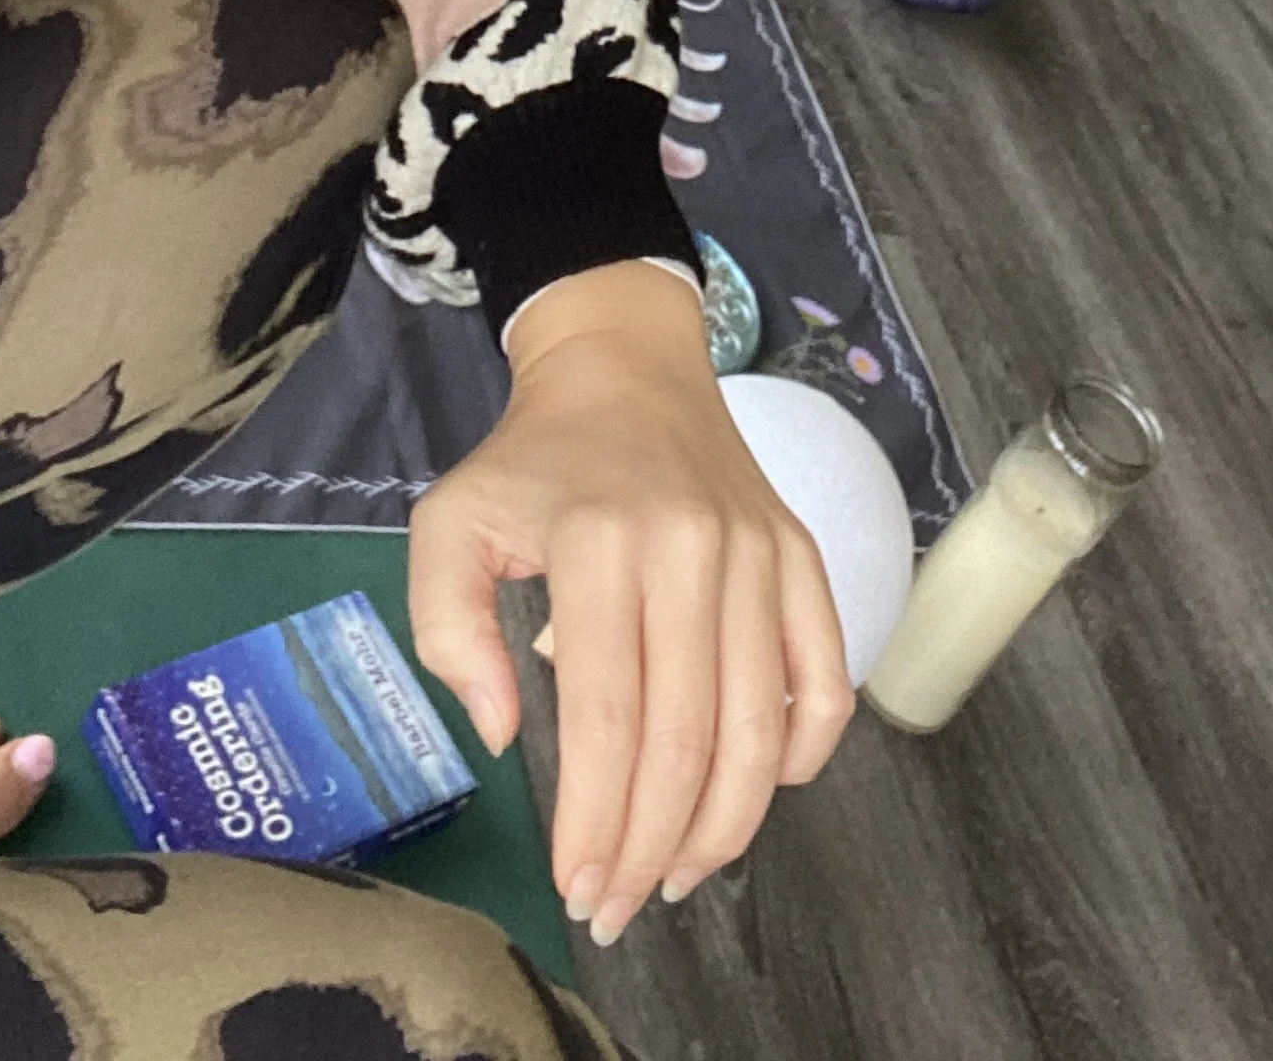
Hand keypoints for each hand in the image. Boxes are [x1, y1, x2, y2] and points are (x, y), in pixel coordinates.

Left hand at [408, 261, 852, 946]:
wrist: (625, 367)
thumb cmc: (532, 460)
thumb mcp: (451, 523)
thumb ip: (447, 628)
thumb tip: (503, 733)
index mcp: (601, 541)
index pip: (609, 717)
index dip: (597, 822)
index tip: (579, 888)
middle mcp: (693, 548)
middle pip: (687, 737)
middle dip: (653, 846)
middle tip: (621, 905)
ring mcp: (761, 552)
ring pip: (761, 727)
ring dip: (724, 827)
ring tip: (679, 877)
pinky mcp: (802, 556)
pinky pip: (825, 680)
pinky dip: (801, 755)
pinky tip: (754, 795)